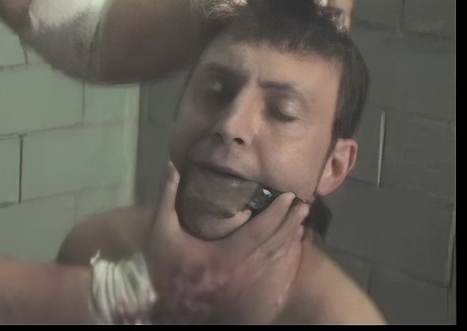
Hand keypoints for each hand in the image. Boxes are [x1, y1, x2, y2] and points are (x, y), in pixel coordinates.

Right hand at [142, 163, 307, 323]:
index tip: (289, 196)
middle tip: (304, 203)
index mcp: (224, 256)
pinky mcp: (244, 284)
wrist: (166, 301)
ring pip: (274, 256)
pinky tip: (289, 240)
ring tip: (302, 217)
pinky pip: (269, 265)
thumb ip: (167, 196)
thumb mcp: (162, 228)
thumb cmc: (164, 263)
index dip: (276, 214)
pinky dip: (282, 250)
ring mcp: (244, 280)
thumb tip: (172, 165)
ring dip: (289, 235)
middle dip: (290, 222)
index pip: (258, 232)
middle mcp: (240, 270)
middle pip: (273, 244)